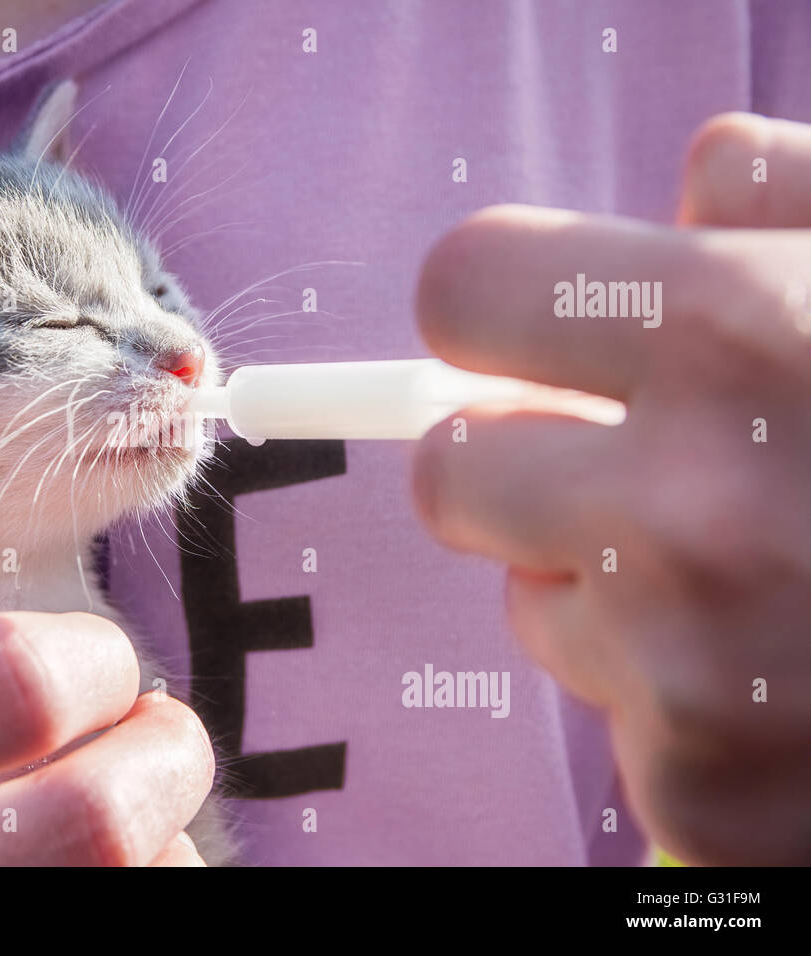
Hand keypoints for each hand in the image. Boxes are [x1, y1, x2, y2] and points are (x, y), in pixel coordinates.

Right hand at [0, 362, 210, 864]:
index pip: (8, 687)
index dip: (89, 658)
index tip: (79, 658)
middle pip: (90, 820)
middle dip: (159, 751)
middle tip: (136, 728)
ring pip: (116, 895)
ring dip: (157, 835)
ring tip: (104, 802)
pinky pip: (114, 940)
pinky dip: (141, 893)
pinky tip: (84, 872)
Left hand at [412, 112, 810, 864]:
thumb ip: (800, 201)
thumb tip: (691, 184)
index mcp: (734, 332)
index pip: (460, 292)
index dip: (499, 309)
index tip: (530, 334)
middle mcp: (679, 505)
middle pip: (448, 471)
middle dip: (520, 463)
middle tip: (626, 465)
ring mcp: (678, 666)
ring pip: (534, 601)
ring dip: (611, 587)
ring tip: (763, 583)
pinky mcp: (693, 793)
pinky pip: (615, 716)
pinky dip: (680, 700)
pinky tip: (792, 683)